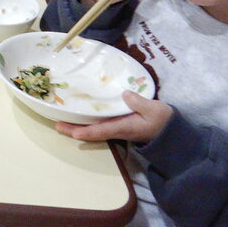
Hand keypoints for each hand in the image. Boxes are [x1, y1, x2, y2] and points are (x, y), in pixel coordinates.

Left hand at [56, 91, 172, 143]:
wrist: (171, 132)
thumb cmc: (163, 121)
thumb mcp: (155, 109)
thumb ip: (140, 102)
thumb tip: (124, 93)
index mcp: (123, 127)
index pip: (101, 131)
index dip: (87, 132)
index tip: (72, 133)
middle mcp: (117, 129)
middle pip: (91, 131)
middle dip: (74, 129)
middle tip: (56, 125)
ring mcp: (117, 127)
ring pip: (93, 128)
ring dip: (77, 125)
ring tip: (60, 120)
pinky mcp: (118, 123)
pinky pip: (99, 123)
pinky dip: (87, 120)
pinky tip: (79, 114)